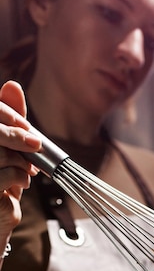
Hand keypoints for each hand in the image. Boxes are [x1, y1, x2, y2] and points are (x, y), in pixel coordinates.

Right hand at [0, 80, 40, 239]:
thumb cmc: (3, 183)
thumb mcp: (11, 150)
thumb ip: (11, 122)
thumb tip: (13, 86)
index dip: (7, 114)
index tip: (26, 127)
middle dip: (17, 136)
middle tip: (33, 146)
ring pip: (0, 153)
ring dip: (20, 162)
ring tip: (26, 172)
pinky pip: (4, 174)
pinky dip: (19, 178)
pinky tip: (20, 184)